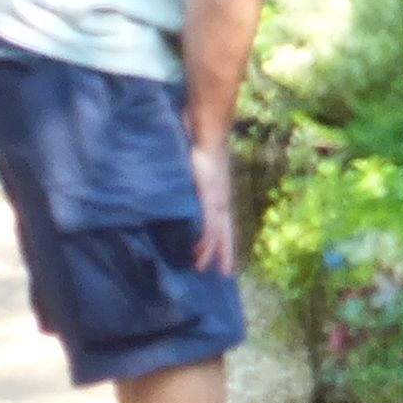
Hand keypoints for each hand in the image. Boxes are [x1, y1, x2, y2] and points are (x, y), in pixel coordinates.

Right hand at [188, 136, 236, 275]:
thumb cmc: (199, 142)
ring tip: (202, 268)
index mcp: (218, 192)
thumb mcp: (194, 164)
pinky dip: (205, 241)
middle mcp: (221, 198)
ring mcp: (217, 199)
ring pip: (217, 233)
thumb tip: (177, 183)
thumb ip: (189, 176)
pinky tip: (200, 253)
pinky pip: (209, 225)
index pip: (222, 220)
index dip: (222, 236)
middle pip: (225, 231)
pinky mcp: (210, 197)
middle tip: (223, 273)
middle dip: (224, 252)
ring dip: (211, 252)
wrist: (207, 129)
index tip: (219, 252)